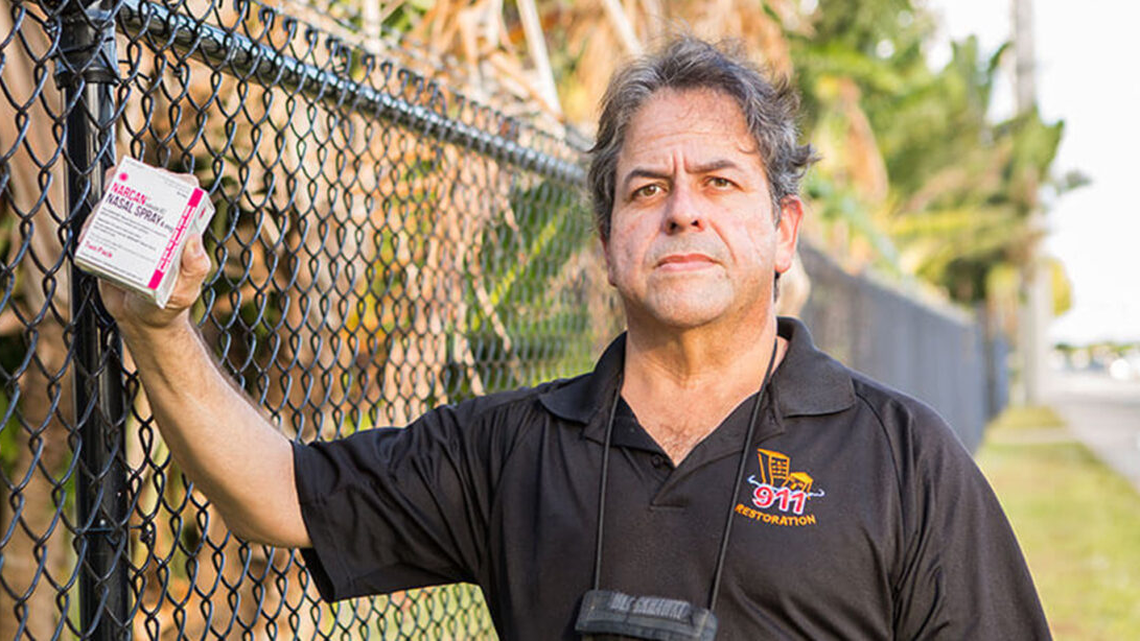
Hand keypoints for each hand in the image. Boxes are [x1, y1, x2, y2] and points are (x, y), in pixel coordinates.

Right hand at [94, 163, 211, 334]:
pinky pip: (99, 222)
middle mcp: (158, 225)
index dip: (172, 180)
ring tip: (95, 224)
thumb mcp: (186, 289)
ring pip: (119, 201)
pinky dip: (90, 224)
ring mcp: (133, 230)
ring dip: (105, 205)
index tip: (155, 184)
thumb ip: (194, 269)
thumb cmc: (171, 303)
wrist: (141, 320)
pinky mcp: (111, 240)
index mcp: (181, 231)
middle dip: (129, 184)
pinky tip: (86, 236)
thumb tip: (194, 240)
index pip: (183, 193)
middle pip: (146, 190)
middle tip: (114, 191)